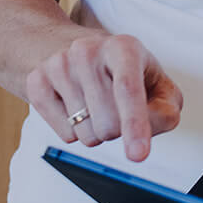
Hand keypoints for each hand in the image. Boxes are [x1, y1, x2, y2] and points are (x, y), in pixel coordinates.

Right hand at [25, 33, 183, 161]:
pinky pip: (65, 134)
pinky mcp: (36, 82)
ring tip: (96, 103)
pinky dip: (76, 130)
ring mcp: (58, 65)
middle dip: (118, 129)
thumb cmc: (120, 69)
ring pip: (86, 134)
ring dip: (97, 130)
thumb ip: (166, 106)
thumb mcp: (155, 80)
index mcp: (123, 47)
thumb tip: (152, 126)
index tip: (138, 154)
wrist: (69, 48)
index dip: (135, 124)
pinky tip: (76, 104)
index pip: (128, 90)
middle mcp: (88, 51)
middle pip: (109, 123)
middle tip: (117, 108)